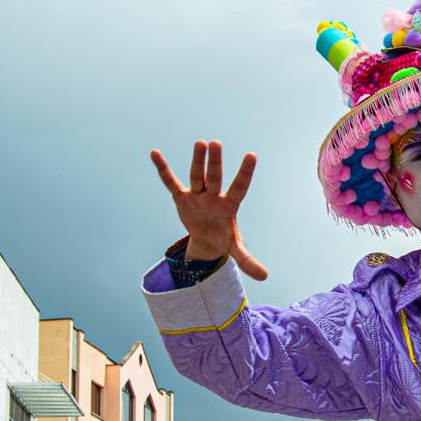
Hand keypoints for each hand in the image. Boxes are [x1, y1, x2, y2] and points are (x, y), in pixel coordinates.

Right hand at [150, 140, 267, 280]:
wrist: (208, 237)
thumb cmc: (223, 237)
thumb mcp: (234, 248)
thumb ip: (247, 260)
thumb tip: (265, 277)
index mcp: (229, 205)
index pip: (239, 187)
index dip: (245, 173)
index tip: (252, 155)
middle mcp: (214, 196)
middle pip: (215, 177)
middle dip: (214, 162)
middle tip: (215, 143)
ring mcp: (198, 195)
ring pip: (197, 176)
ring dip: (197, 161)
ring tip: (200, 142)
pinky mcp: (181, 198)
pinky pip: (171, 182)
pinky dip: (162, 169)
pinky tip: (154, 153)